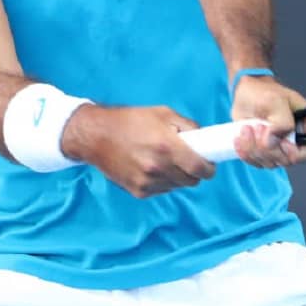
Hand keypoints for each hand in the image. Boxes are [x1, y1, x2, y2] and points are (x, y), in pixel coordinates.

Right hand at [61, 105, 215, 197]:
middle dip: (194, 171)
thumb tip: (205, 139)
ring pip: (177, 186)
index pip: (200, 169)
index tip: (209, 163)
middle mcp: (158, 168)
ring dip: (177, 176)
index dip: (209, 167)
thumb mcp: (163, 113)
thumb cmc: (131, 120)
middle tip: (187, 159)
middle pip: (192, 181)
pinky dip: (163, 181)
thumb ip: (188, 126)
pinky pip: (162, 190)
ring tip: (164, 160)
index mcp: (167, 147)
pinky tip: (151, 166)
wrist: (96, 136)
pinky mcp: (138, 192)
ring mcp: (148, 183)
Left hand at [230, 74, 305, 166]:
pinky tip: (242, 136)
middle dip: (268, 147)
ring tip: (248, 128)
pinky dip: (246, 152)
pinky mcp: (268, 154)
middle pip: (289, 160)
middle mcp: (300, 140)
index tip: (281, 140)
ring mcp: (284, 149)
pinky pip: (257, 163)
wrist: (245, 95)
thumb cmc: (263, 92)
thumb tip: (274, 142)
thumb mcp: (275, 100)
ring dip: (254, 148)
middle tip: (257, 127)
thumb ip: (281, 122)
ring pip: (271, 163)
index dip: (297, 152)